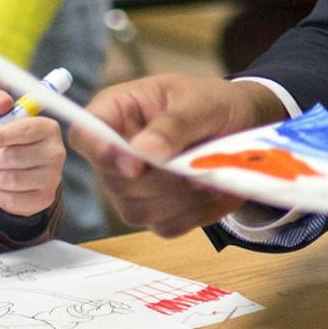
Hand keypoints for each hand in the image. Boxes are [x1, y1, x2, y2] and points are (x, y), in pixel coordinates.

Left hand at [0, 89, 65, 217]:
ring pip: (9, 179)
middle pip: (13, 157)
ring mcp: (54, 177)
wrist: (14, 174)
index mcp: (48, 128)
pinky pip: (11, 199)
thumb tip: (2, 101)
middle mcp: (57, 152)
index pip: (24, 130)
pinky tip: (4, 188)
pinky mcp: (45, 199)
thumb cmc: (6, 142)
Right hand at [81, 75, 286, 236]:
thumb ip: (172, 124)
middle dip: (159, 179)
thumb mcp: (200, 102)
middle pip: (114, 182)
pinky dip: (196, 213)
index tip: (134, 164)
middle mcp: (116, 155)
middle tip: (196, 166)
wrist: (243, 126)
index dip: (100, 152)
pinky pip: (167, 226)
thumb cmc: (213, 104)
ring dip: (181, 198)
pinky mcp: (157, 213)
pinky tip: (215, 191)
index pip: (84, 135)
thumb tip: (142, 151)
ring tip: (212, 176)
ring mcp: (133, 189)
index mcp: (116, 113)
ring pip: (138, 211)